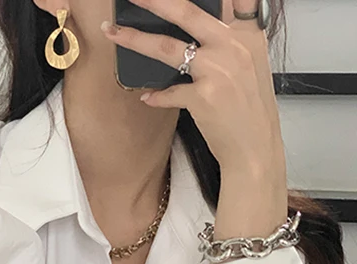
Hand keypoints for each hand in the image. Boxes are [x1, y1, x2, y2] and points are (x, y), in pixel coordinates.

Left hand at [100, 0, 284, 177]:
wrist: (253, 146)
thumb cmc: (249, 108)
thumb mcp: (251, 64)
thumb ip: (229, 41)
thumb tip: (199, 32)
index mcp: (247, 34)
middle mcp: (233, 46)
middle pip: (187, 13)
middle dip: (155, 1)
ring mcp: (217, 70)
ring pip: (167, 48)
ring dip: (135, 39)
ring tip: (113, 33)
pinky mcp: (203, 96)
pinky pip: (168, 92)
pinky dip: (156, 96)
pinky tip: (147, 97)